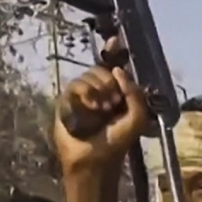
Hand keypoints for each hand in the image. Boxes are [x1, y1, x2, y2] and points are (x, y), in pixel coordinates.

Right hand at [53, 37, 149, 174]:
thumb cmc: (116, 143)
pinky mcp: (65, 104)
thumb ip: (135, 93)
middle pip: (100, 68)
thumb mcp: (137, 118)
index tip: (114, 40)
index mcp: (115, 91)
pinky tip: (90, 110)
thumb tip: (118, 70)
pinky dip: (84, 96)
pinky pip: (73, 88)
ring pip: (86, 76)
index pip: (113, 66)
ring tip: (101, 110)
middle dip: (108, 82)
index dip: (113, 50)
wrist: (95, 161)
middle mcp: (97, 90)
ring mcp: (80, 97)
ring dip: (97, 91)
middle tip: (112, 103)